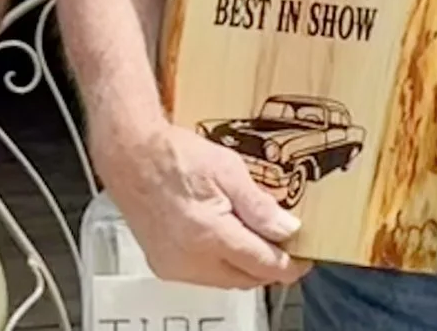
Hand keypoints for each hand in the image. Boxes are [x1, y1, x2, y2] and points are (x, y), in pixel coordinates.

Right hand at [94, 115, 308, 289]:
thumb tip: (287, 230)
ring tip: (257, 238)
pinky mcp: (164, 265)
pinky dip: (221, 264)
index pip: (262, 265)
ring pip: (225, 280)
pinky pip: (204, 275)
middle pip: (246, 279)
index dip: (290, 265)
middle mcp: (190, 259)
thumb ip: (259, 205)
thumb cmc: (174, 156)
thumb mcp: (227, 170)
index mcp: (209, 235)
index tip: (305, 258)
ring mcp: (174, 266)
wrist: (130, 157)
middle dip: (269, 266)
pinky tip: (227, 239)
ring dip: (245, 266)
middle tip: (286, 246)